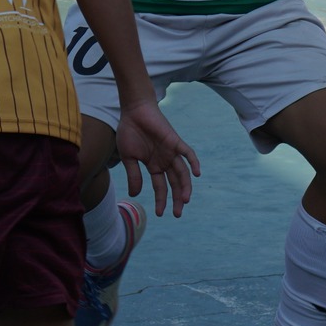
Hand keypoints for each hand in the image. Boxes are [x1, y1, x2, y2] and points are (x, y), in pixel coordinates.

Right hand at [114, 99, 199, 217]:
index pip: (161, 187)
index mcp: (154, 166)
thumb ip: (134, 175)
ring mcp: (171, 152)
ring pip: (182, 172)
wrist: (134, 111)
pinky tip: (197, 174)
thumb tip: (135, 195)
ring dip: (185, 186)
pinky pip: (187, 152)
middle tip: (178, 214)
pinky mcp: (174, 141)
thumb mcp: (129, 158)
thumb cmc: (129, 131)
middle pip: (175, 183)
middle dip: (177, 199)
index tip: (160, 214)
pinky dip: (193, 162)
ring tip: (185, 200)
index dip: (161, 200)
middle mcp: (165, 161)